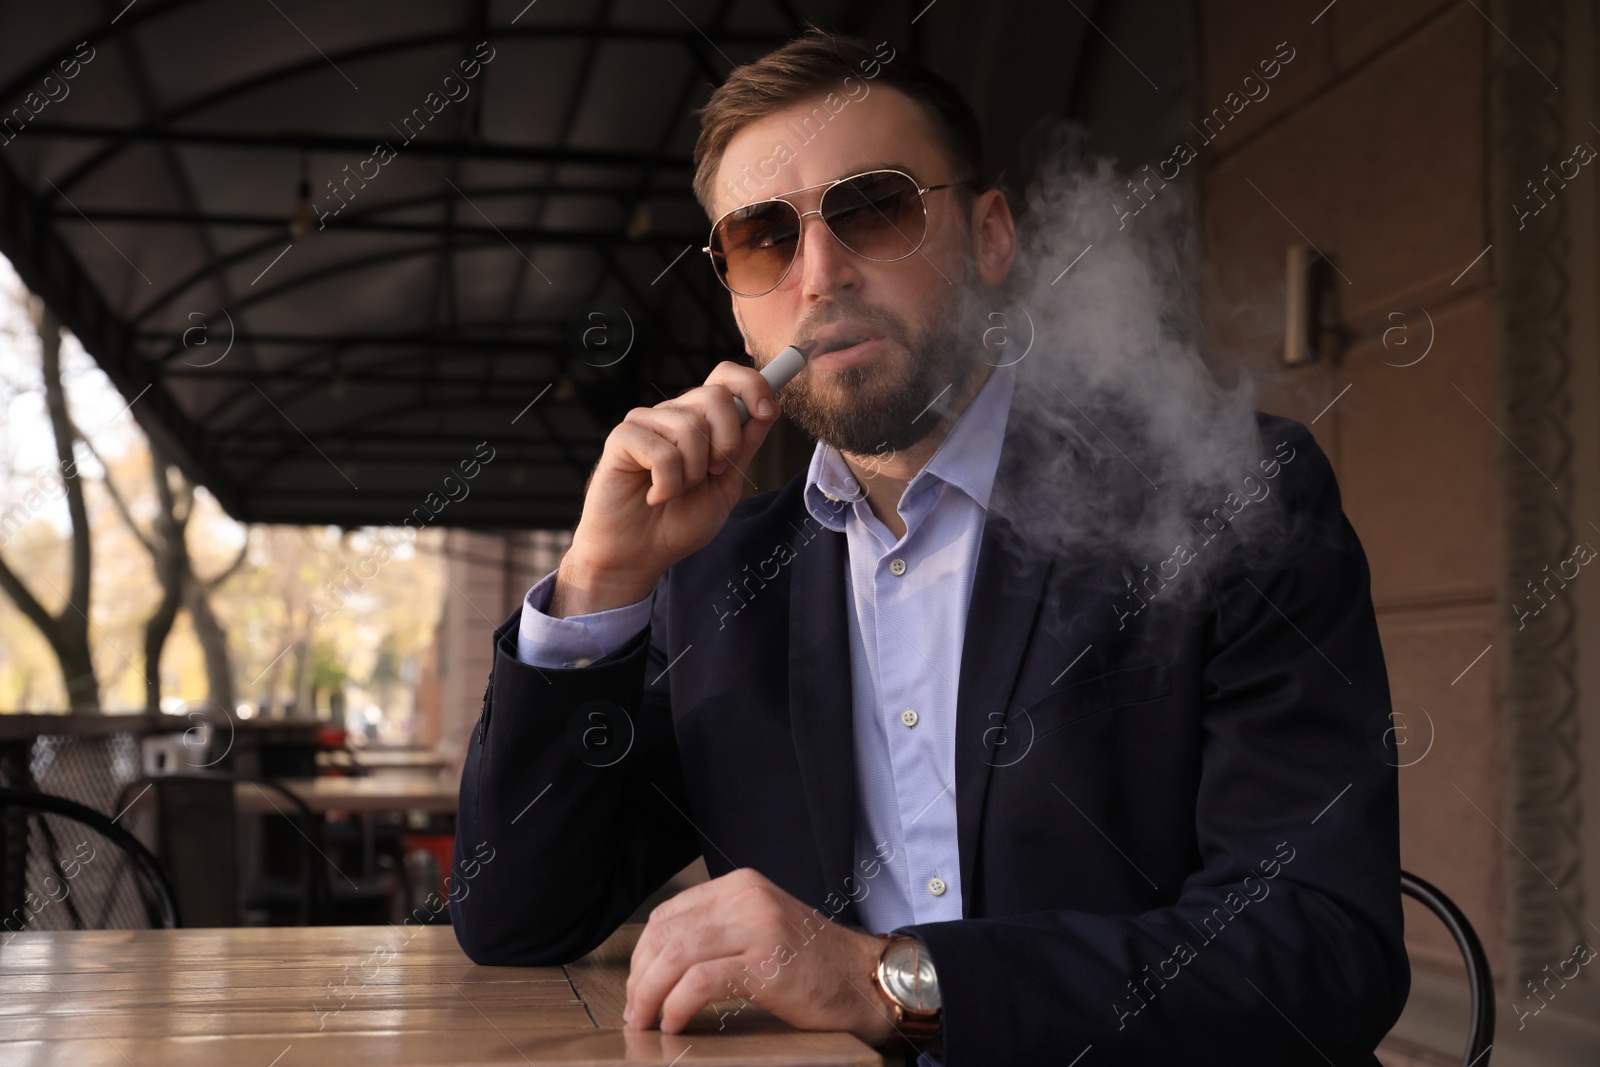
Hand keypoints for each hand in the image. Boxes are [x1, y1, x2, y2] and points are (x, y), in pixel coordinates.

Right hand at [554, 362, 781, 615]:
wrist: (639, 555)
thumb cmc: (677, 523)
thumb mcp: (726, 486)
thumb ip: (744, 447)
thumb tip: (768, 408)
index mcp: (700, 422)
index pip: (726, 378)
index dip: (752, 384)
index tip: (767, 411)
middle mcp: (673, 415)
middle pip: (715, 396)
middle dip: (727, 443)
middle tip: (710, 475)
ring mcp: (646, 423)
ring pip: (690, 426)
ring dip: (692, 473)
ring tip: (675, 492)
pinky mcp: (622, 438)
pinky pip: (662, 451)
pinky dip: (668, 484)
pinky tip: (656, 496)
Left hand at [622, 867, 898, 1044]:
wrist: (867, 980)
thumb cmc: (814, 966)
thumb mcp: (762, 930)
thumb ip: (720, 934)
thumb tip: (660, 966)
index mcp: (741, 886)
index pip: (669, 914)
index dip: (642, 955)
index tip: (637, 988)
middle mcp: (747, 897)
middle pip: (666, 934)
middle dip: (640, 978)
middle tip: (635, 1011)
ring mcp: (758, 926)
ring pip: (677, 954)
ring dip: (650, 994)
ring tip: (645, 1020)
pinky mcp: (767, 962)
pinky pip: (700, 981)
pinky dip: (677, 1004)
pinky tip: (674, 1022)